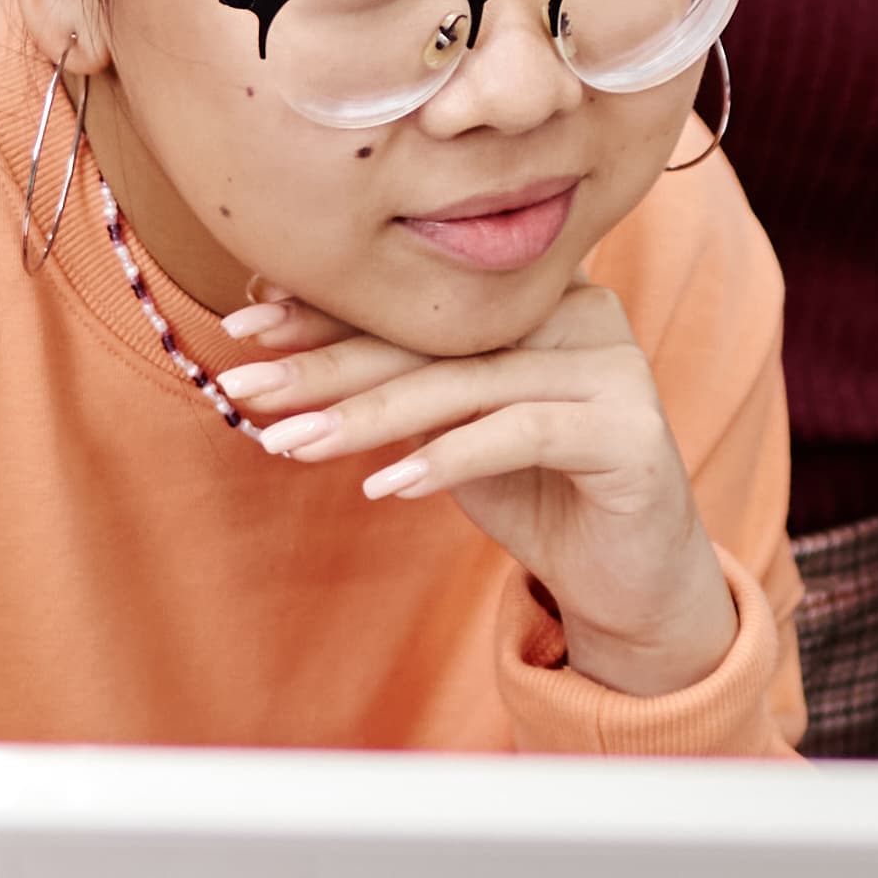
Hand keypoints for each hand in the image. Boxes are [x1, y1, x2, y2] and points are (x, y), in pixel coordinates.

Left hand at [224, 282, 739, 695]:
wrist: (631, 583)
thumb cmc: (537, 494)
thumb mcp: (453, 430)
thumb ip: (400, 382)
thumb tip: (283, 344)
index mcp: (539, 294)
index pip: (419, 298)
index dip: (329, 310)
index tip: (247, 326)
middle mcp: (583, 311)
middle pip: (435, 334)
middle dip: (329, 361)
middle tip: (246, 383)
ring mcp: (613, 366)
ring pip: (466, 382)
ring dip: (365, 417)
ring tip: (290, 442)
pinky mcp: (631, 430)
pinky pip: (519, 432)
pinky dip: (445, 459)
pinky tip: (382, 486)